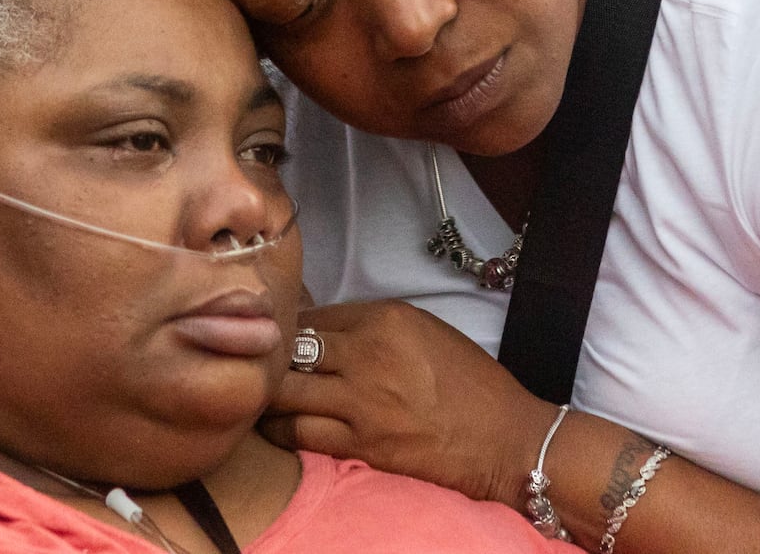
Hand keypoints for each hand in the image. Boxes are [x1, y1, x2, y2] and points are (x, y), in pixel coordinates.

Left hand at [260, 299, 555, 504]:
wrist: (505, 439)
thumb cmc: (471, 384)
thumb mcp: (424, 330)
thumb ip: (374, 326)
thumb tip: (324, 331)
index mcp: (386, 319)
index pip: (313, 315)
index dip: (290, 329)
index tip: (279, 339)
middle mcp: (368, 354)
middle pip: (290, 349)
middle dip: (268, 358)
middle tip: (255, 365)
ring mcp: (362, 402)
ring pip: (284, 392)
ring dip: (267, 393)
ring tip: (257, 395)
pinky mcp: (362, 444)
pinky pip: (299, 432)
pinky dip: (279, 429)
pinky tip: (273, 426)